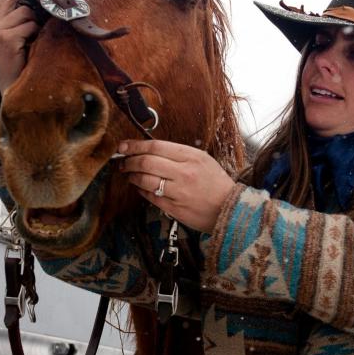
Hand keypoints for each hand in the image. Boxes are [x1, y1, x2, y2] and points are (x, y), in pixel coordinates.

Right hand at [0, 0, 47, 91]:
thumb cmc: (19, 64)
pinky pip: (29, 26)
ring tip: (34, 39)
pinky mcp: (6, 39)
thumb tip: (38, 0)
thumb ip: (18, 21)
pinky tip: (32, 45)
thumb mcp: (15, 38)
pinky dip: (36, 33)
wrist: (14, 89)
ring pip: (25, 13)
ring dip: (35, 24)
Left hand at [117, 139, 235, 232]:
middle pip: (146, 162)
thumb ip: (178, 154)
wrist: (230, 208)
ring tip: (130, 175)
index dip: (134, 145)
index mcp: (191, 156)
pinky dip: (141, 190)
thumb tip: (149, 150)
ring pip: (145, 180)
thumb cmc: (215, 182)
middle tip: (123, 162)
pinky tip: (140, 187)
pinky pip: (151, 197)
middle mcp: (184, 172)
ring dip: (132, 176)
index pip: (155, 146)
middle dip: (129, 161)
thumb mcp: (202, 159)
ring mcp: (179, 192)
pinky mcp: (175, 208)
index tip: (123, 146)